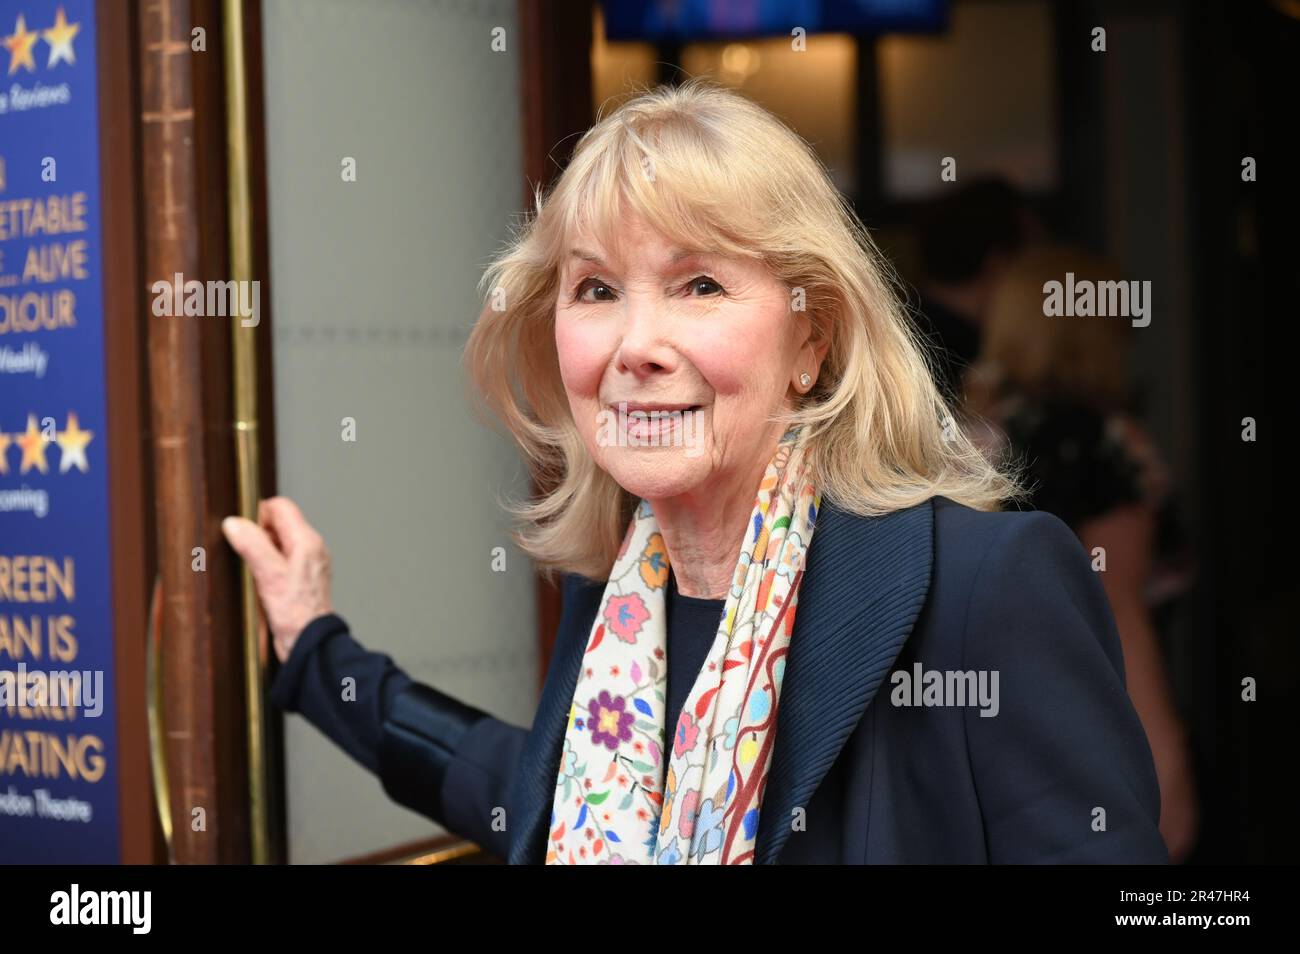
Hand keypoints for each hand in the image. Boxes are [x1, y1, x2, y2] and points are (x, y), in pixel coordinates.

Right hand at [221, 497, 333, 663]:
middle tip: (245, 554)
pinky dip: (268, 566)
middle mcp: (311, 549)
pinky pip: (281, 561)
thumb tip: (233, 523)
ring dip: (261, 552)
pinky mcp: (302, 579)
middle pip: (279, 524)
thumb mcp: (269, 575)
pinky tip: (260, 583)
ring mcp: (308, 564)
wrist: (310, 644)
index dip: (258, 513)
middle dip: (257, 534)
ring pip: (279, 543)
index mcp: (307, 541)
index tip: (242, 530)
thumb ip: (252, 545)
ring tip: (253, 571)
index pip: (281, 507)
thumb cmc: (296, 613)